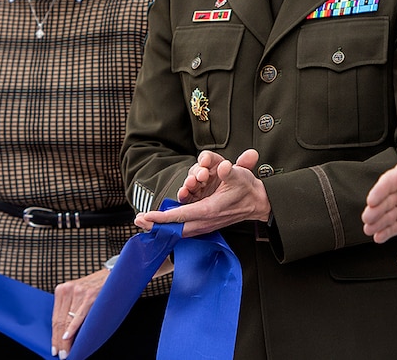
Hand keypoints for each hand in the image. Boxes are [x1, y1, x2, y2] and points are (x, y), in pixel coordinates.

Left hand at [51, 267, 108, 358]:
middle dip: (59, 341)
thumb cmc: (96, 286)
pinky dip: (73, 328)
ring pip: (67, 321)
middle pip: (59, 321)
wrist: (112, 273)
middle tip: (60, 354)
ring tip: (65, 351)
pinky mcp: (90, 295)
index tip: (54, 348)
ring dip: (65, 340)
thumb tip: (63, 332)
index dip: (54, 335)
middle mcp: (68, 289)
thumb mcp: (78, 293)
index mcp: (62, 290)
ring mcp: (79, 292)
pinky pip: (79, 316)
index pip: (55, 318)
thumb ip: (70, 307)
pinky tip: (68, 338)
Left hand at [135, 149, 268, 236]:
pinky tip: (161, 224)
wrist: (258, 203)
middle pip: (175, 227)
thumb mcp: (241, 175)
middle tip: (137, 221)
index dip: (162, 217)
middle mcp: (205, 221)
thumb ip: (231, 171)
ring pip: (178, 230)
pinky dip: (171, 227)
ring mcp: (205, 225)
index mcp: (210, 210)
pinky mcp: (206, 225)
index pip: (181, 216)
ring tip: (144, 223)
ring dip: (161, 226)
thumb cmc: (247, 188)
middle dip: (156, 224)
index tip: (146, 216)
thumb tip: (224, 166)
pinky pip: (184, 229)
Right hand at [362, 143, 396, 242]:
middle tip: (367, 217)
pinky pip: (392, 228)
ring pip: (384, 215)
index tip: (371, 200)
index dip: (378, 191)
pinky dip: (384, 233)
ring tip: (368, 229)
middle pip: (382, 201)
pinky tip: (377, 237)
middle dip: (373, 209)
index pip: (387, 182)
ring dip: (375, 223)